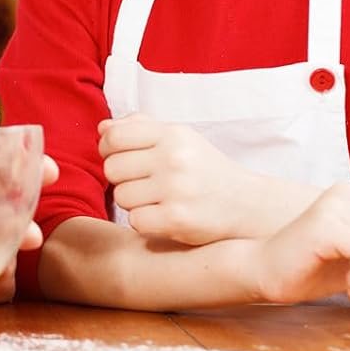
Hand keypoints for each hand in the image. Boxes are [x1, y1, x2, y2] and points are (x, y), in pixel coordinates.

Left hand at [100, 113, 292, 244]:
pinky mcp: (177, 220)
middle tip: (142, 183)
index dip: (108, 149)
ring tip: (155, 200)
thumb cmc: (204, 169)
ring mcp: (176, 190)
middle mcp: (174, 159)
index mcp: (172, 134)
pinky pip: (134, 220)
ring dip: (132, 202)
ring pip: (121, 196)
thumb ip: (139, 128)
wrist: (247, 205)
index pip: (114, 137)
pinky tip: (161, 216)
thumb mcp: (179, 139)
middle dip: (121, 178)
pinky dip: (143, 221)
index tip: (120, 158)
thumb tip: (102, 129)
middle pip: (112, 168)